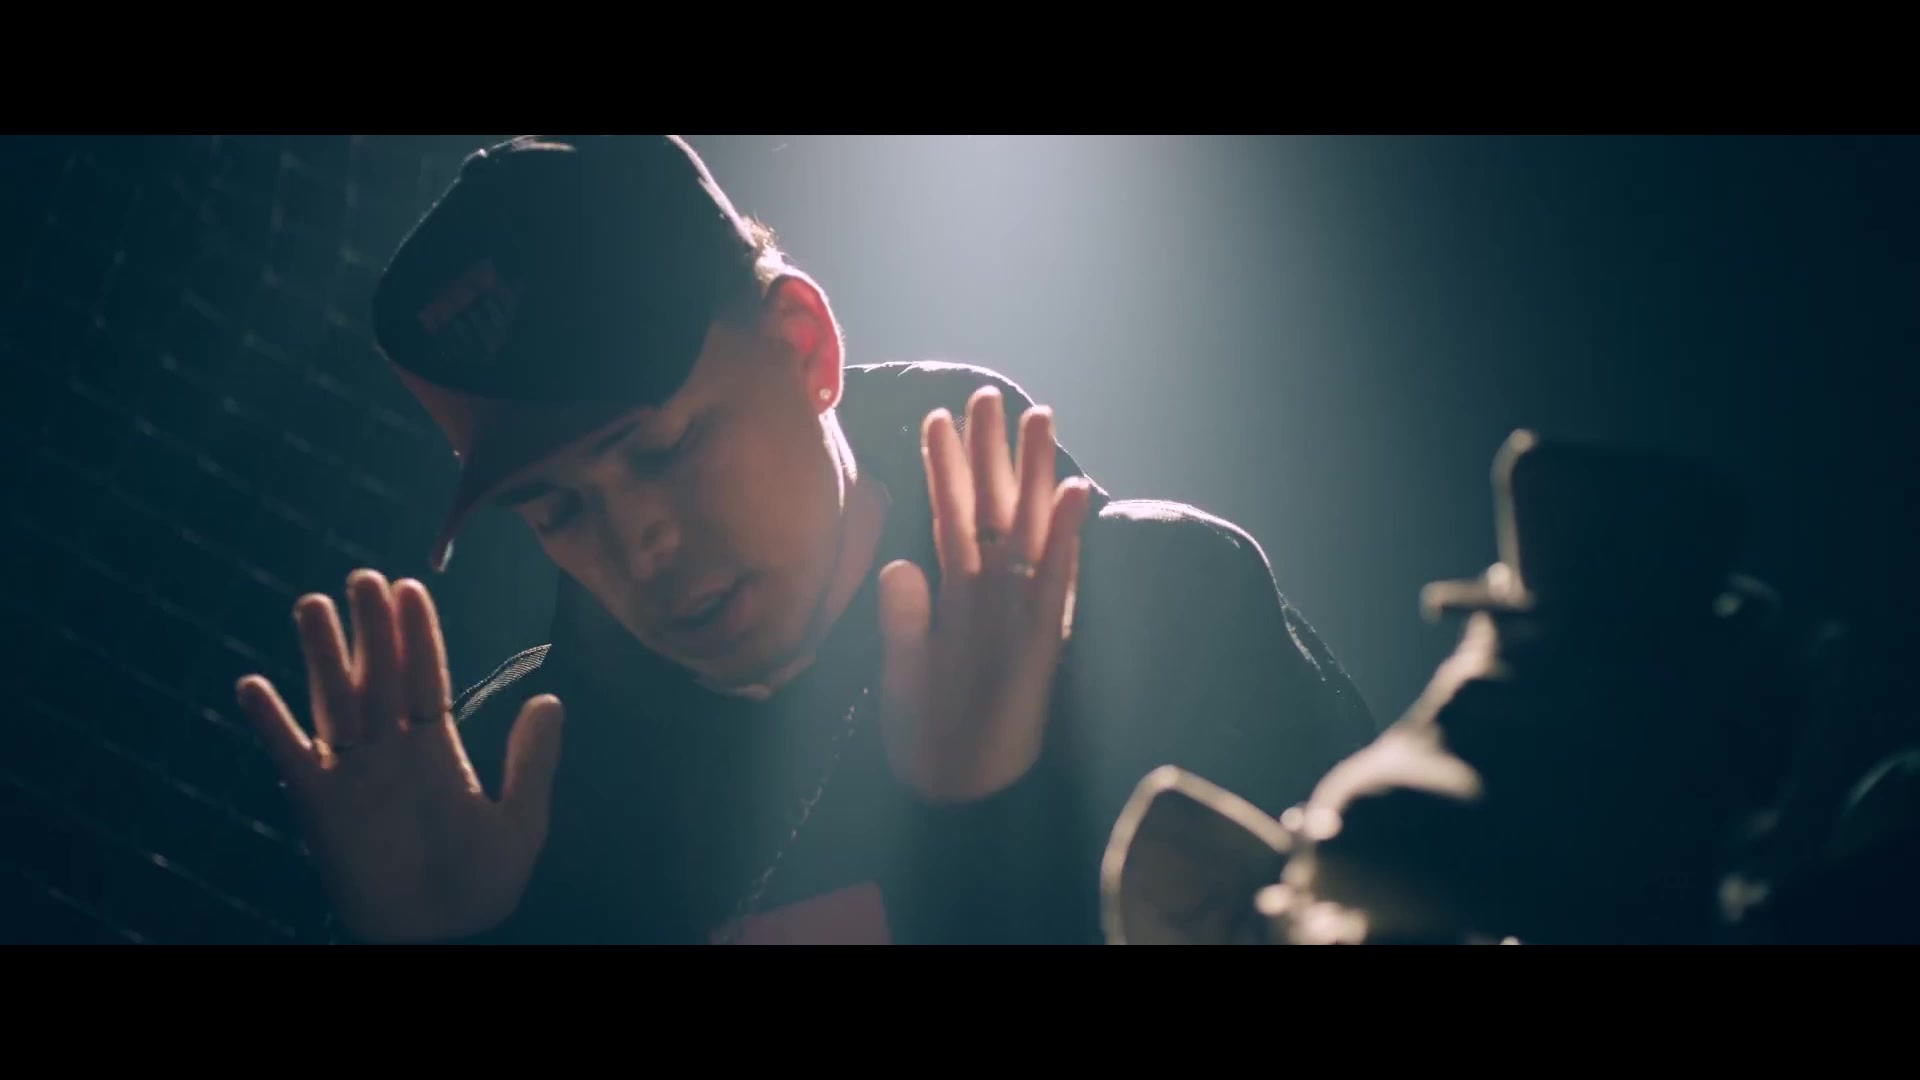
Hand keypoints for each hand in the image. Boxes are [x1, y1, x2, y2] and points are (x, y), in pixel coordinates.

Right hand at [236, 570, 564, 942]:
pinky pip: (290, 757)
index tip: (412, 587)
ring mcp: (353, 775)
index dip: (418, 634)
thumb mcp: (521, 822)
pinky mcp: (320, 807)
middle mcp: (392, 752)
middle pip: (378, 677)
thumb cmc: (481, 886)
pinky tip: (252, 685)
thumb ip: (533, 763)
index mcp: (437, 749)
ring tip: (311, 603)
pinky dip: (271, 724)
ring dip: (321, 656)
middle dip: (371, 629)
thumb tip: (548, 700)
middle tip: (363, 577)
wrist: (436, 938)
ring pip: (334, 702)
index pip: (426, 677)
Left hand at [877, 386, 1094, 803]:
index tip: (938, 416)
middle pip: (996, 507)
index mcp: (957, 593)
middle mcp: (993, 592)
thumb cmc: (929, 731)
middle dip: (994, 452)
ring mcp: (1021, 611)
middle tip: (992, 394)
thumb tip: (897, 565)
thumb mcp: (902, 670)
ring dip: (1035, 473)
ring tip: (1039, 415)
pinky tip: (1075, 491)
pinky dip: (1067, 536)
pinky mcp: (1043, 640)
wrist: (955, 789)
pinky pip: (1056, 579)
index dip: (947, 469)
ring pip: (1032, 527)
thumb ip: (902, 620)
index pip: (953, 517)